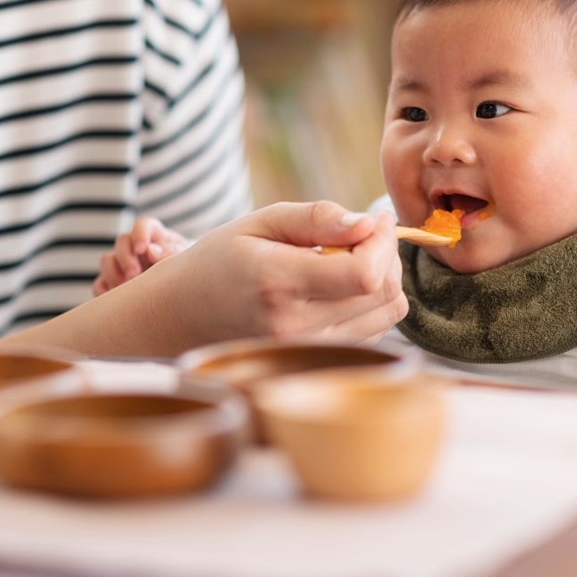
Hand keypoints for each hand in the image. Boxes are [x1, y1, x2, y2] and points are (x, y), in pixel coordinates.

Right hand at [93, 217, 189, 295]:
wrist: (189, 290)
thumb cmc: (189, 268)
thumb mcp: (184, 258)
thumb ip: (170, 252)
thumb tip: (150, 251)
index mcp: (157, 235)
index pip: (143, 225)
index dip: (139, 234)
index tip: (142, 249)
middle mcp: (137, 247)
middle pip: (122, 242)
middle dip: (125, 258)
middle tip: (134, 274)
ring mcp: (124, 264)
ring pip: (107, 261)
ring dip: (112, 273)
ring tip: (125, 287)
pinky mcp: (115, 283)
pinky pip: (100, 284)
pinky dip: (104, 291)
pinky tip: (114, 300)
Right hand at [154, 201, 407, 347]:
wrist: (188, 314)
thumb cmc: (224, 259)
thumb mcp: (262, 221)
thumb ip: (317, 218)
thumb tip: (368, 223)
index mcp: (279, 284)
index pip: (364, 275)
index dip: (383, 242)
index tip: (376, 218)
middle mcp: (296, 326)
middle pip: (382, 292)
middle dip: (388, 253)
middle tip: (367, 230)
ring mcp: (309, 349)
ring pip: (388, 312)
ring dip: (386, 276)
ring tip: (356, 254)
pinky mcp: (321, 357)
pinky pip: (378, 328)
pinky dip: (375, 300)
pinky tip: (348, 281)